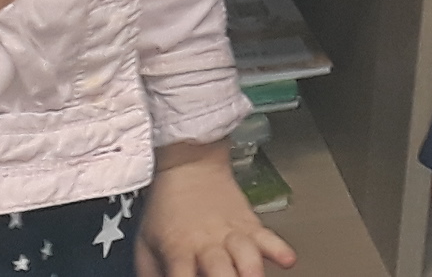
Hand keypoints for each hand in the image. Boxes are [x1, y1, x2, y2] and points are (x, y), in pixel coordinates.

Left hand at [138, 137, 295, 275]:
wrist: (189, 164)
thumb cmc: (167, 205)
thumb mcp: (145, 242)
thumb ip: (151, 271)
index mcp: (178, 249)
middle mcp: (206, 243)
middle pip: (219, 270)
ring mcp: (231, 232)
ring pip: (245, 254)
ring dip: (251, 270)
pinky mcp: (249, 223)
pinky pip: (267, 236)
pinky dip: (279, 248)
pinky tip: (286, 259)